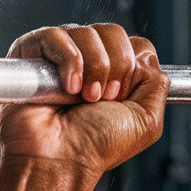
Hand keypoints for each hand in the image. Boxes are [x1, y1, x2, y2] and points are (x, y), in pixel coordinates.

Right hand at [0, 24, 168, 177]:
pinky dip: (68, 62)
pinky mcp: (32, 52)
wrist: (59, 159)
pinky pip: (56, 35)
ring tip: (83, 98)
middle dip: (115, 67)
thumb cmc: (96, 146)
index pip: (135, 44)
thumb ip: (157, 84)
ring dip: (92, 69)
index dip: (133, 65)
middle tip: (103, 98)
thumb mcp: (146, 120)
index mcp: (117, 75)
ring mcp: (61, 55)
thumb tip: (148, 55)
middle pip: (114, 32)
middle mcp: (90, 62)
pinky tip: (66, 88)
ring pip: (87, 32)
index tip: (124, 94)